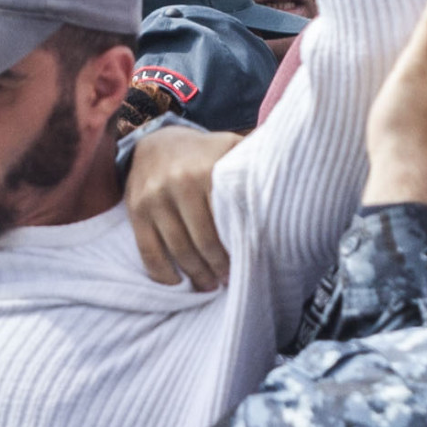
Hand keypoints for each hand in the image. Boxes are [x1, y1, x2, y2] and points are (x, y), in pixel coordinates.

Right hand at [127, 125, 242, 287]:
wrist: (156, 140)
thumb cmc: (203, 152)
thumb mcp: (230, 147)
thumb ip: (252, 162)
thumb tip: (291, 177)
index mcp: (205, 171)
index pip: (226, 222)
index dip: (237, 249)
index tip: (248, 264)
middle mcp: (177, 184)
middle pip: (202, 241)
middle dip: (217, 268)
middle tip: (228, 282)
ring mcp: (153, 199)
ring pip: (177, 250)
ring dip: (195, 274)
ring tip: (208, 286)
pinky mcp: (136, 211)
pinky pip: (148, 250)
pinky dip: (162, 273)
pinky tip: (176, 283)